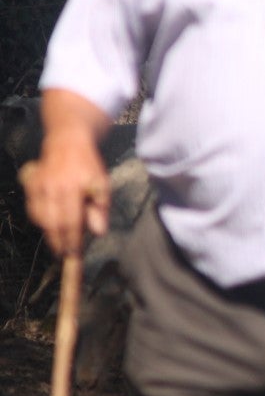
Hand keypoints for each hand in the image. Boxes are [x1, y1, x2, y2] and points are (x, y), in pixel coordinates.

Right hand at [21, 132, 110, 256]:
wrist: (67, 141)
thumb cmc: (88, 165)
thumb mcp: (102, 184)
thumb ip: (100, 209)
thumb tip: (98, 233)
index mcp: (72, 187)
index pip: (70, 221)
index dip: (71, 240)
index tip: (73, 254)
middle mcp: (51, 187)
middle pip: (52, 223)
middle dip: (58, 242)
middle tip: (65, 253)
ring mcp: (37, 186)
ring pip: (40, 218)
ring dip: (50, 232)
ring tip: (61, 239)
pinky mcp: (29, 185)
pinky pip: (33, 210)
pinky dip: (41, 220)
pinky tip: (52, 222)